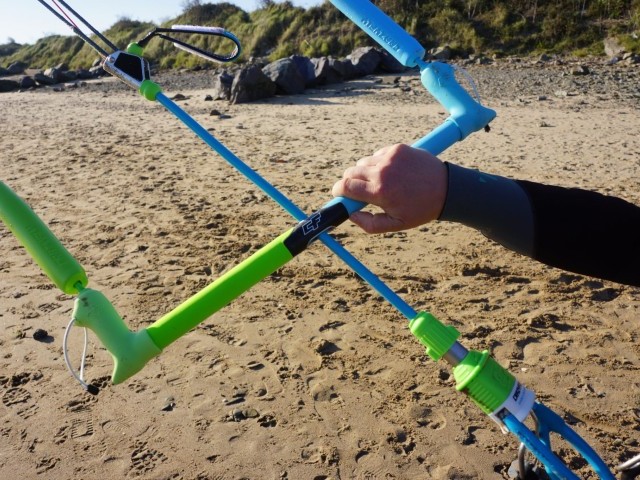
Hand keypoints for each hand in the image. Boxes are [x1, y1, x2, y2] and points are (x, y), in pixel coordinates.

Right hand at [331, 144, 447, 232]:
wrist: (446, 189)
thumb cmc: (420, 210)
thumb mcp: (395, 225)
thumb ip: (369, 224)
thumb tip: (350, 214)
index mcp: (380, 192)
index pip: (345, 186)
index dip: (338, 191)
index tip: (338, 194)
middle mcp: (382, 172)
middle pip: (350, 172)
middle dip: (349, 182)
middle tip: (358, 191)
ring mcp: (390, 157)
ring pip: (363, 162)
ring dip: (364, 172)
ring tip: (379, 182)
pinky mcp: (397, 148)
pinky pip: (377, 155)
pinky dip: (379, 163)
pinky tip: (391, 172)